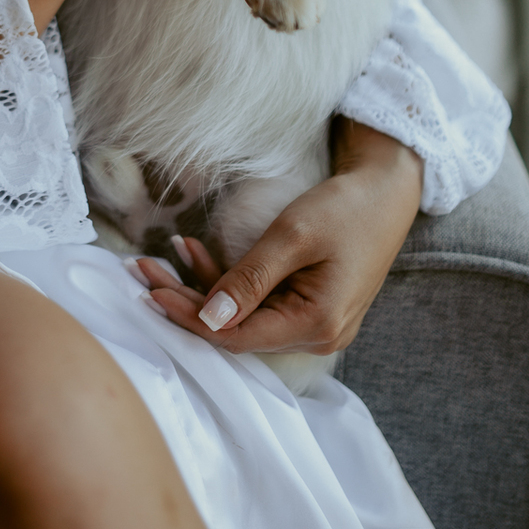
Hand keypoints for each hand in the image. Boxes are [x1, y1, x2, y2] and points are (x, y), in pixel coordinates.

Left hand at [135, 121, 423, 354]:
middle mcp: (317, 336)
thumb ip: (250, 279)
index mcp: (317, 325)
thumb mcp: (293, 236)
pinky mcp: (308, 306)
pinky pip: (260, 302)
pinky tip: (195, 253)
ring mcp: (314, 324)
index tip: (150, 290)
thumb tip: (208, 319)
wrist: (386, 191)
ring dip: (204, 287)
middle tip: (142, 271)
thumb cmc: (346, 208)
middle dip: (188, 301)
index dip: (190, 318)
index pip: (237, 336)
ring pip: (244, 315)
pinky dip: (228, 281)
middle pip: (237, 329)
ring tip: (165, 255)